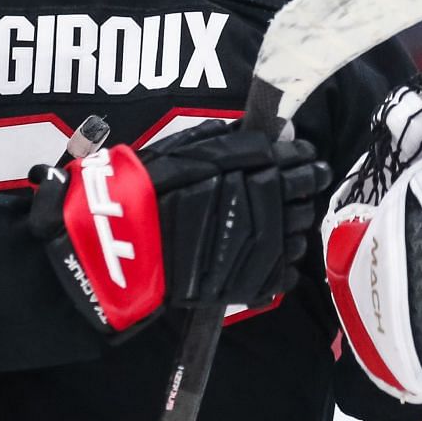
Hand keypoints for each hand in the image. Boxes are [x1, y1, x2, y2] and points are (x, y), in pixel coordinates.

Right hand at [31, 123, 327, 333]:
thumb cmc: (146, 190)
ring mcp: (253, 253)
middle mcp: (257, 211)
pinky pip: (280, 275)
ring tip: (286, 217)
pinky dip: (282, 263)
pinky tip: (273, 252)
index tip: (307, 158)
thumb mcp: (187, 152)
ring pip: (295, 236)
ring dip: (295, 224)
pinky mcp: (244, 286)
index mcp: (246, 174)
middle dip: (303, 189)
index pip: (293, 163)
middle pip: (298, 198)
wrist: (115, 245)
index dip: (303, 160)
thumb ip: (237, 142)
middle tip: (304, 183)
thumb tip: (282, 133)